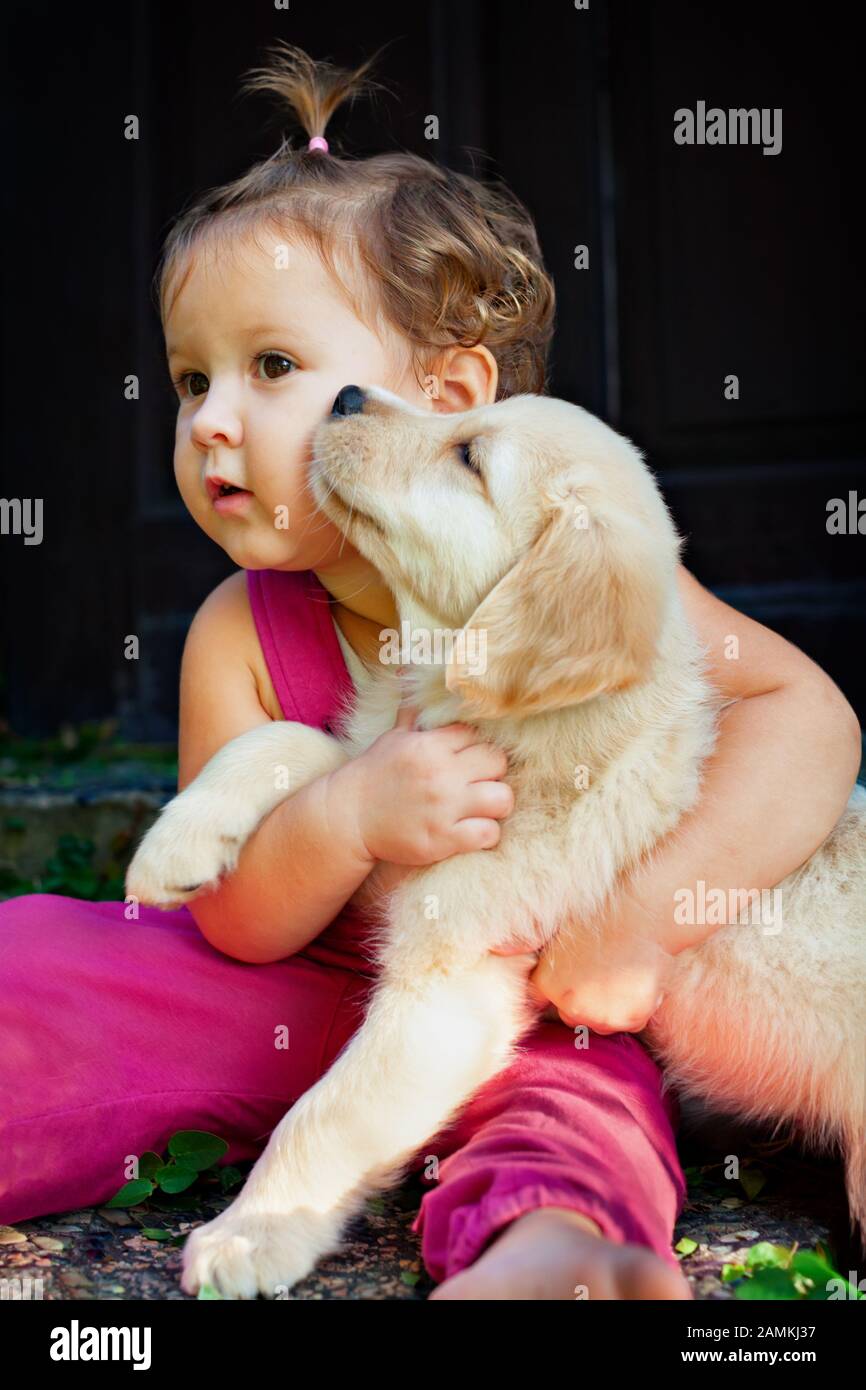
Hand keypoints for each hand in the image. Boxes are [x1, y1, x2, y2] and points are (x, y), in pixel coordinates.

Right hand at [328, 677, 513, 868]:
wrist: (347, 817)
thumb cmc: (375, 774)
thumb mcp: (393, 737)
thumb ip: (413, 709)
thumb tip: (408, 669)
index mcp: (430, 745)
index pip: (478, 734)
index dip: (477, 746)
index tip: (468, 758)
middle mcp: (440, 773)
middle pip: (498, 762)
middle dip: (492, 772)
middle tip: (479, 781)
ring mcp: (443, 808)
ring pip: (502, 798)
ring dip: (496, 804)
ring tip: (482, 807)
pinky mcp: (443, 839)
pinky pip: (488, 833)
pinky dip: (485, 833)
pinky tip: (471, 830)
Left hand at [492, 904, 675, 1034]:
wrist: (638, 916)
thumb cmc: (598, 917)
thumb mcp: (556, 936)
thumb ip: (538, 961)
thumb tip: (501, 951)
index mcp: (547, 984)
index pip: (539, 1003)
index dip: (555, 990)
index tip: (568, 980)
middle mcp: (570, 1007)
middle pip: (570, 1017)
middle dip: (580, 1002)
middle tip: (598, 975)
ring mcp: (601, 1017)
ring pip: (599, 1024)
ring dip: (606, 1010)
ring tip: (618, 978)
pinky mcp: (630, 1019)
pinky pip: (627, 1023)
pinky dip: (631, 1010)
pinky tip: (634, 984)